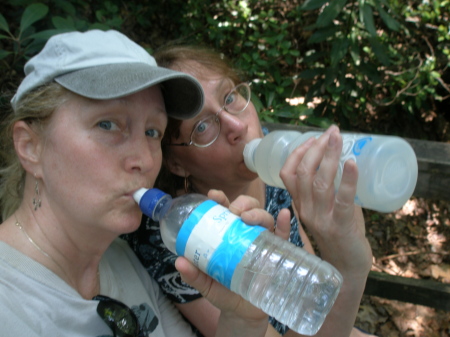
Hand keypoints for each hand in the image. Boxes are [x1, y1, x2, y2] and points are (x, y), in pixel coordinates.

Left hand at [175, 190, 271, 335]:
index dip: (221, 199)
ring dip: (258, 213)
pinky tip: (284, 215)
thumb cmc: (224, 291)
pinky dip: (284, 224)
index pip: (225, 210)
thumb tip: (179, 261)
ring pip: (265, 218)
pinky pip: (283, 236)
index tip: (214, 195)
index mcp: (228, 233)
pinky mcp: (276, 253)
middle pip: (248, 209)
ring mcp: (263, 241)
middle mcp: (246, 233)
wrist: (241, 313)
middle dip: (243, 203)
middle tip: (235, 210)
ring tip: (249, 218)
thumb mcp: (206, 283)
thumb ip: (194, 274)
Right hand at [280, 126, 371, 277]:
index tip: (314, 138)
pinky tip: (352, 162)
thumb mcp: (326, 210)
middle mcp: (305, 210)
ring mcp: (321, 219)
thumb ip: (329, 190)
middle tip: (332, 132)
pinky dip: (348, 179)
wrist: (346, 269)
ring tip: (338, 138)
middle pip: (303, 173)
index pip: (287, 174)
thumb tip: (343, 162)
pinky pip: (342, 200)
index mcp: (300, 204)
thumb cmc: (339, 236)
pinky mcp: (340, 226)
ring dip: (329, 156)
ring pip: (319, 182)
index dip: (298, 152)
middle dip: (316, 148)